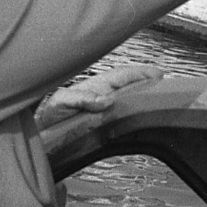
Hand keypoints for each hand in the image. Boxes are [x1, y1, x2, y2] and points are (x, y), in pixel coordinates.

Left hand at [35, 64, 164, 128]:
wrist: (40, 133)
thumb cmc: (49, 115)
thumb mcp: (61, 103)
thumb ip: (79, 98)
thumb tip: (105, 100)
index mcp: (95, 86)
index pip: (123, 75)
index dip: (141, 73)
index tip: (158, 74)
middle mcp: (101, 95)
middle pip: (130, 85)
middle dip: (148, 83)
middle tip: (167, 87)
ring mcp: (102, 108)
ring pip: (128, 98)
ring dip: (143, 97)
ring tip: (159, 100)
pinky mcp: (101, 122)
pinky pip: (122, 115)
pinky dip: (134, 112)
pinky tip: (141, 118)